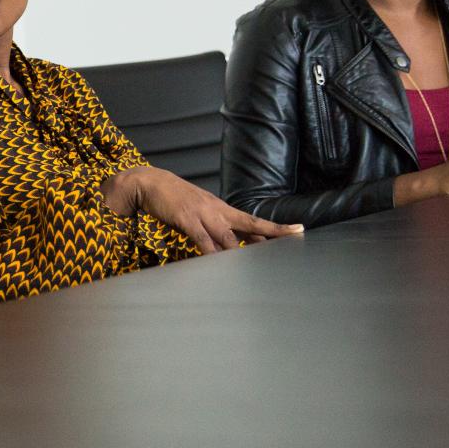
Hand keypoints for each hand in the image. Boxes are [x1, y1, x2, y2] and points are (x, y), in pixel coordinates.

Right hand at [104, 167, 302, 252]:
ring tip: (255, 265)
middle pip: (250, 224)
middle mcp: (217, 211)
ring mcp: (202, 214)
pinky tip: (217, 261)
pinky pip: (201, 238)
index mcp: (222, 209)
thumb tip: (229, 246)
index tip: (298, 230)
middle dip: (272, 233)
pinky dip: (210, 251)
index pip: (254, 220)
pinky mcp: (186, 219)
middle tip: (293, 238)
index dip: (276, 227)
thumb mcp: (200, 210)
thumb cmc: (175, 200)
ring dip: (240, 252)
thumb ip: (214, 228)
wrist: (150, 182)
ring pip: (227, 236)